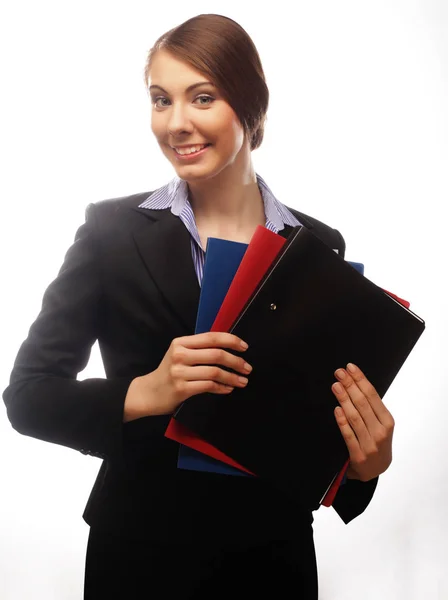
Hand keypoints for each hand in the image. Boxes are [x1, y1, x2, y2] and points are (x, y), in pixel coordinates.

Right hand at [126, 332, 251, 419]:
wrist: (148, 393)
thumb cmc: (168, 373)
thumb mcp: (179, 354)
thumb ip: (199, 349)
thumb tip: (228, 348)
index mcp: (181, 342)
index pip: (211, 337)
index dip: (231, 340)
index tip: (245, 347)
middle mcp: (179, 355)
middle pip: (216, 354)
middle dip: (236, 361)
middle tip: (247, 368)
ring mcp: (179, 372)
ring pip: (215, 371)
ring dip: (232, 377)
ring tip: (242, 381)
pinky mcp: (181, 388)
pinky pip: (208, 386)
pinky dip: (222, 387)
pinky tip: (228, 389)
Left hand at [332, 363, 394, 481]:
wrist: (375, 470)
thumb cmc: (375, 442)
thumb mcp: (380, 425)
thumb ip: (371, 408)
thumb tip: (355, 382)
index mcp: (387, 421)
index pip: (372, 396)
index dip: (361, 380)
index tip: (350, 367)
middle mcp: (381, 432)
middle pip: (363, 404)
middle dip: (350, 385)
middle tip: (339, 372)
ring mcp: (370, 445)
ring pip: (355, 417)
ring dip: (344, 399)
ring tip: (335, 386)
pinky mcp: (359, 456)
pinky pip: (348, 435)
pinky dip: (342, 422)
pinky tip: (336, 409)